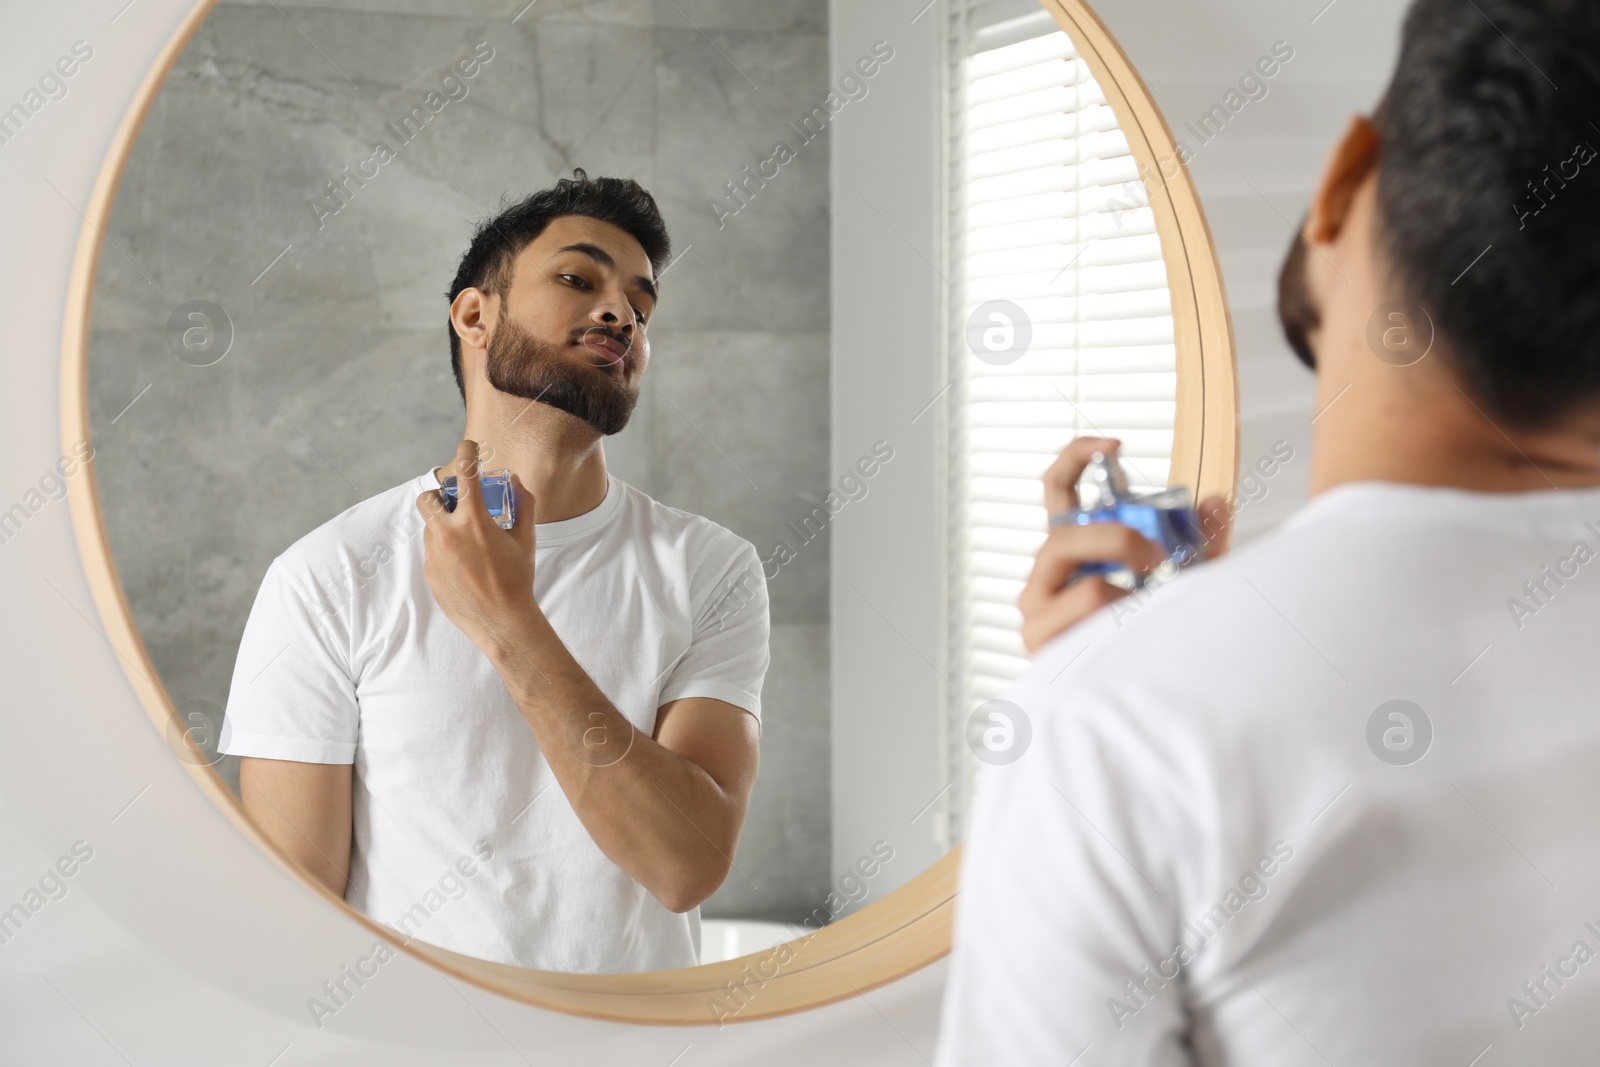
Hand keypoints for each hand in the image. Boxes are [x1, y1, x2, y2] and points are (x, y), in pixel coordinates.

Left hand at [415, 439, 538, 657]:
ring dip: (445, 526)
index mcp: (475, 521)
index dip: (466, 452)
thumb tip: (515, 483)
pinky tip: (466, 566)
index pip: (465, 474)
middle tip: (456, 505)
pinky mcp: (430, 572)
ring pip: (431, 527)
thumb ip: (523, 505)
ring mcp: (435, 554)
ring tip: (468, 544)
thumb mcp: (526, 540)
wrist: (502, 621)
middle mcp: (449, 534)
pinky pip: (433, 552)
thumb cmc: (518, 579)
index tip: (468, 446)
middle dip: (439, 497)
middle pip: (427, 499)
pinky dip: (446, 551)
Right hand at [1016, 437, 1231, 654]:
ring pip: (1081, 583)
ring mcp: (1039, 609)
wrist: (1137, 695)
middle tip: (1155, 556)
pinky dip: (1117, 621)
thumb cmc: (1149, 630)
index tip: (1114, 445)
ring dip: (1124, 589)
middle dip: (1115, 540)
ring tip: (1148, 604)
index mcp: (1069, 549)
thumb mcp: (1182, 576)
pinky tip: (1131, 634)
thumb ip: (1199, 540)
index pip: (1055, 489)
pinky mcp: (1041, 643)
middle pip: (1063, 536)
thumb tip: (1215, 502)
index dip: (1076, 457)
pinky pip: (1083, 621)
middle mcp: (1045, 574)